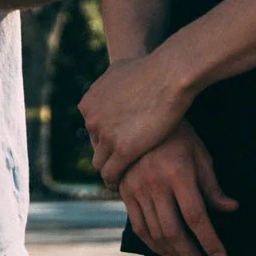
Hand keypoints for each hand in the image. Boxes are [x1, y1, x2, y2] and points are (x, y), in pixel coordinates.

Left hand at [79, 52, 198, 185]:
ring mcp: (105, 136)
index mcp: (88, 104)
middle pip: (95, 147)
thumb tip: (112, 82)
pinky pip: (111, 174)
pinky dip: (114, 182)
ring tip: (121, 180)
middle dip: (107, 155)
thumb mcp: (118, 71)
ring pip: (100, 163)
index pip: (92, 130)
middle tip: (119, 166)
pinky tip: (122, 187)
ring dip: (110, 172)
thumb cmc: (150, 69)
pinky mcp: (122, 150)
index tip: (117, 146)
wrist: (167, 74)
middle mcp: (91, 120)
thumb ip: (110, 84)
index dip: (106, 139)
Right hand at [117, 124, 237, 255]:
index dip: (210, 241)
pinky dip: (152, 243)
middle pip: (174, 231)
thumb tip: (231, 209)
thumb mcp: (200, 155)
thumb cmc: (177, 135)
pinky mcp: (124, 191)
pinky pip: (138, 225)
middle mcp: (155, 183)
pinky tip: (165, 251)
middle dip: (191, 255)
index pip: (196, 217)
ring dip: (173, 252)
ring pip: (155, 232)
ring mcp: (136, 188)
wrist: (138, 117)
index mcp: (178, 174)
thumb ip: (212, 186)